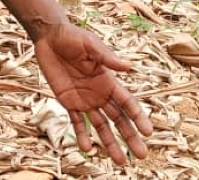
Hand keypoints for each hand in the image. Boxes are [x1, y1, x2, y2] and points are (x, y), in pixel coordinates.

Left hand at [33, 24, 152, 164]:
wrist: (49, 38)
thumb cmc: (72, 37)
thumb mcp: (90, 45)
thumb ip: (107, 57)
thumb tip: (128, 67)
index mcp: (109, 80)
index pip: (127, 102)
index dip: (138, 117)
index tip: (149, 132)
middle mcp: (100, 93)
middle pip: (119, 119)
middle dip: (130, 136)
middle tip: (142, 155)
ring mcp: (85, 100)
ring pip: (101, 126)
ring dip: (110, 143)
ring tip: (120, 162)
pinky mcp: (68, 102)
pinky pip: (76, 123)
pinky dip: (81, 135)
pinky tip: (87, 149)